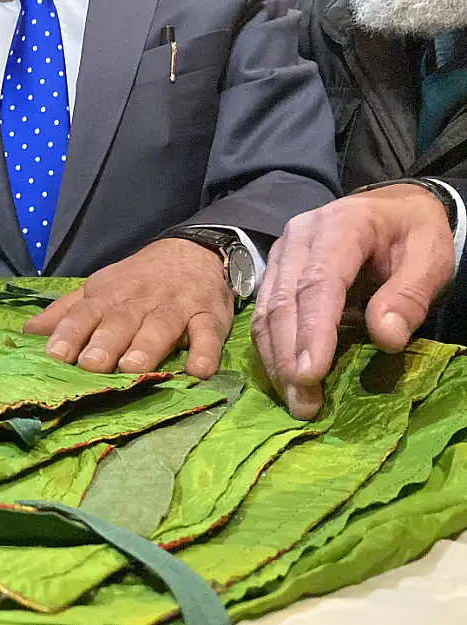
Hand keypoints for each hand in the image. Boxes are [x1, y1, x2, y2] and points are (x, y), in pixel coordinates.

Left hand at [24, 238, 233, 377]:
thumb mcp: (99, 289)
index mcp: (108, 295)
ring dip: (147, 347)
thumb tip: (28, 331)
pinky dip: (205, 351)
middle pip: (120, 321)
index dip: (69, 333)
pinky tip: (198, 370)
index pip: (84, 313)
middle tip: (91, 366)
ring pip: (160, 326)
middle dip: (104, 343)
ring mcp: (175, 307)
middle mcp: (139, 300)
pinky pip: (208, 333)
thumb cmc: (137, 279)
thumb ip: (66, 312)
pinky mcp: (209, 316)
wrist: (194, 250)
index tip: (53, 355)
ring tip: (133, 367)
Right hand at [252, 184, 454, 418]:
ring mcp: (280, 254)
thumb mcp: (431, 258)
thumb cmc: (413, 234)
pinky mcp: (273, 272)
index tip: (312, 375)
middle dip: (290, 357)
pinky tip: (284, 378)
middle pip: (284, 302)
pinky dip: (271, 349)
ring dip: (276, 359)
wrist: (391, 209)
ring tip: (294, 400)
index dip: (313, 331)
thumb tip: (386, 338)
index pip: (318, 283)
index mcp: (341, 226)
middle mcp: (299, 238)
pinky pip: (262, 314)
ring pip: (266, 311)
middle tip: (303, 404)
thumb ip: (410, 295)